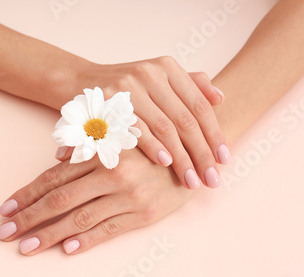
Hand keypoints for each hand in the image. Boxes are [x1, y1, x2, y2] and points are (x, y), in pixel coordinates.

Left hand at [0, 148, 192, 254]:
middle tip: (4, 232)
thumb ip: (89, 142)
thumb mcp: (122, 132)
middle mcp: (112, 172)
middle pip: (60, 199)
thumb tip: (57, 155)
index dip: (28, 193)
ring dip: (49, 234)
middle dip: (28, 217)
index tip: (5, 208)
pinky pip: (110, 229)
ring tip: (25, 247)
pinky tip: (67, 249)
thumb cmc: (153, 140)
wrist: (197, 150)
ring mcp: (128, 195)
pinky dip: (87, 239)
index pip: (55, 176)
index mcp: (102, 151)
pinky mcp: (144, 213)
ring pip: (79, 218)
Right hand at [58, 58, 229, 189]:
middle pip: (186, 120)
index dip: (215, 134)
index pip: (199, 105)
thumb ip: (189, 84)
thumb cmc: (125, 87)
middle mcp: (150, 74)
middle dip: (202, 153)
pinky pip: (137, 130)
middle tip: (212, 179)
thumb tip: (220, 98)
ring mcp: (128, 88)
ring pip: (165, 129)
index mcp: (167, 68)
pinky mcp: (109, 103)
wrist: (78, 81)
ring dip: (181, 158)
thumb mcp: (157, 77)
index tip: (225, 160)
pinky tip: (166, 164)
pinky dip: (153, 148)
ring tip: (192, 180)